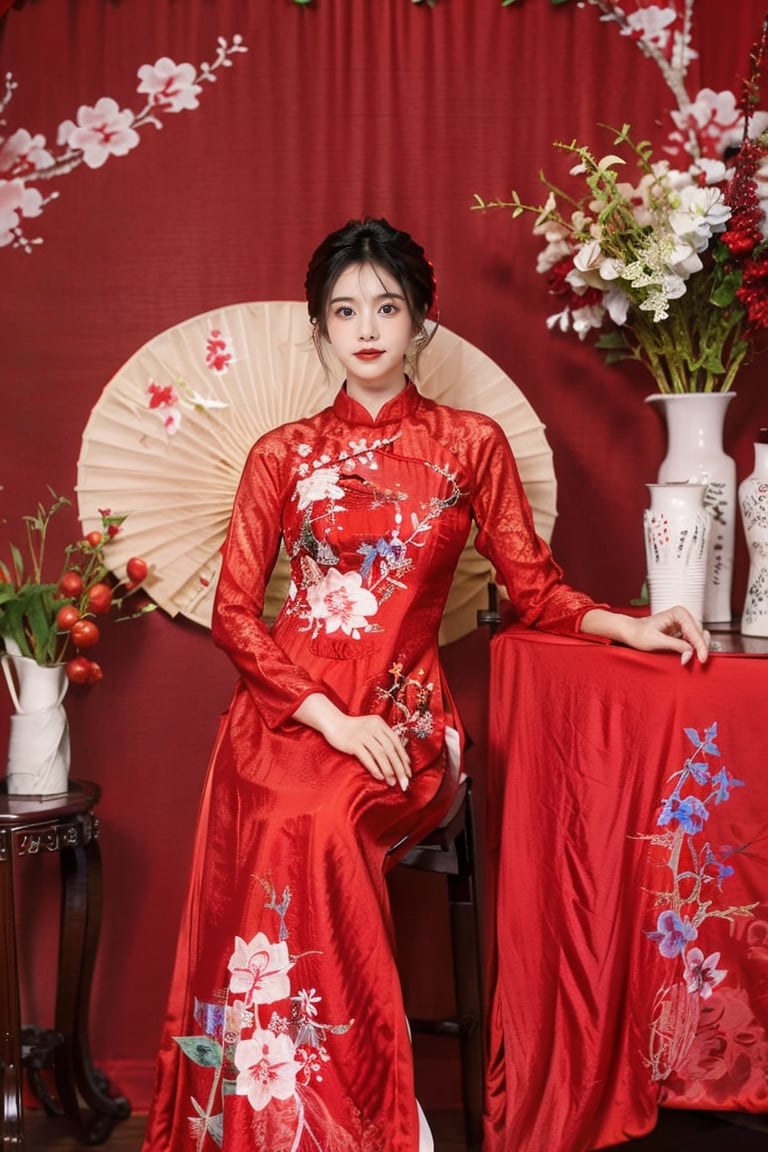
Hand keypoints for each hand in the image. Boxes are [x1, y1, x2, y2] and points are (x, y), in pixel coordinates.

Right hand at [322, 713, 412, 789]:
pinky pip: (367, 757)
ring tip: (393, 782)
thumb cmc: (353, 729)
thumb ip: (382, 738)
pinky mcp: (353, 743)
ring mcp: (363, 735)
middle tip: (404, 782)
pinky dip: (375, 768)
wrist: (333, 723)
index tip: (408, 771)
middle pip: (391, 750)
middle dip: (399, 767)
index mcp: (380, 724)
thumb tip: (396, 758)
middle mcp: (373, 728)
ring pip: (380, 754)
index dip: (403, 757)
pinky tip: (380, 777)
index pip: (396, 742)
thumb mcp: (370, 729)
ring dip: (388, 770)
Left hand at [581, 606, 709, 663]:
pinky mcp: (681, 632)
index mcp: (678, 613)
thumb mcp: (655, 641)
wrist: (630, 632)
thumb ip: (674, 645)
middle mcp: (683, 616)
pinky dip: (694, 649)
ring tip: (695, 660)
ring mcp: (683, 624)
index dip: (700, 646)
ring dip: (699, 649)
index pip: (695, 631)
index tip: (701, 658)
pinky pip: (693, 641)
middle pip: (700, 633)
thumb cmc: (638, 633)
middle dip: (701, 648)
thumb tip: (690, 652)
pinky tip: (690, 656)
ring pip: (699, 637)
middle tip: (699, 662)